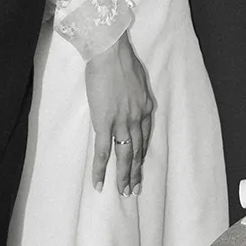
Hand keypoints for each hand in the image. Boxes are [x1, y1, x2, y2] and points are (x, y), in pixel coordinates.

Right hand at [84, 33, 153, 195]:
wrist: (110, 53)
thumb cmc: (121, 60)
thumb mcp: (137, 78)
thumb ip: (136, 92)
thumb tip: (132, 96)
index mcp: (145, 107)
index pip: (145, 136)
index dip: (142, 152)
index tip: (139, 164)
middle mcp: (137, 118)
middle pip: (138, 150)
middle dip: (136, 171)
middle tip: (135, 189)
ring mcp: (121, 122)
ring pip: (124, 155)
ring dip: (124, 176)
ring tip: (123, 192)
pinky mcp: (104, 123)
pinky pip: (103, 152)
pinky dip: (101, 170)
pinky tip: (100, 184)